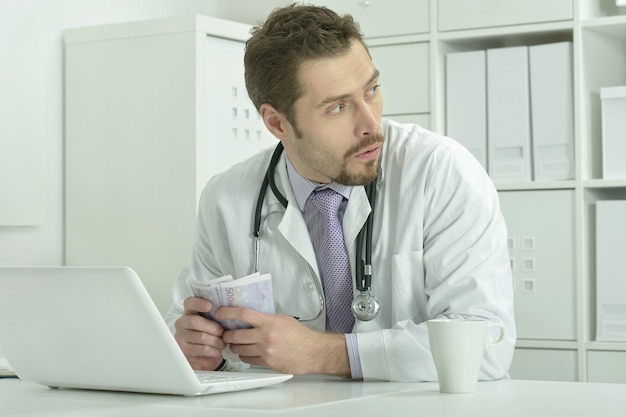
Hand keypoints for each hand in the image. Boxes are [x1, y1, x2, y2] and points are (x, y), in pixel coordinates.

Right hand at [174, 296, 226, 369]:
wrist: (202, 354)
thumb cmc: (210, 332)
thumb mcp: (211, 320)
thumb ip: (216, 313)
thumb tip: (228, 311)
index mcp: (189, 311)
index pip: (189, 303)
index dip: (198, 303)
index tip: (210, 306)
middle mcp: (182, 323)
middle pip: (195, 321)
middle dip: (213, 327)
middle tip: (222, 332)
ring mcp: (181, 337)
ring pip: (202, 337)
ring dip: (217, 341)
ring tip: (222, 343)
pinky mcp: (185, 351)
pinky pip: (203, 349)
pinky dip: (214, 350)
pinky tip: (217, 350)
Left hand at [216, 307, 350, 376]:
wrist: (313, 352)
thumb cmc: (300, 335)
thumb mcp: (283, 319)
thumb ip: (266, 318)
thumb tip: (250, 316)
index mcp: (269, 322)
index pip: (243, 314)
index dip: (228, 313)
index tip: (220, 313)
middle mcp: (265, 336)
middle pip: (235, 335)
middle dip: (227, 335)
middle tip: (226, 333)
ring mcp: (265, 351)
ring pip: (239, 349)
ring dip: (235, 347)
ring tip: (236, 344)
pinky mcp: (267, 363)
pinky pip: (248, 360)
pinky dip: (244, 356)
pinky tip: (247, 353)